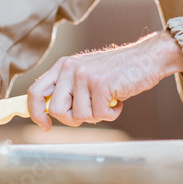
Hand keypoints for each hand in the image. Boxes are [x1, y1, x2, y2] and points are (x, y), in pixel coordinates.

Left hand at [28, 31, 182, 130]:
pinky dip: (112, 113)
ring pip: (79, 116)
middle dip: (74, 118)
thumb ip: (68, 89)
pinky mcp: (101, 84)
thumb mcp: (86, 75)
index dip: (36, 113)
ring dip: (97, 114)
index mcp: (63, 65)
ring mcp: (85, 75)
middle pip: (57, 110)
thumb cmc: (118, 71)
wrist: (147, 58)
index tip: (46, 126)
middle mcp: (70, 68)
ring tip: (108, 100)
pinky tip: (118, 99)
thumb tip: (48, 113)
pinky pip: (99, 115)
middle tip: (92, 109)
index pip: (35, 91)